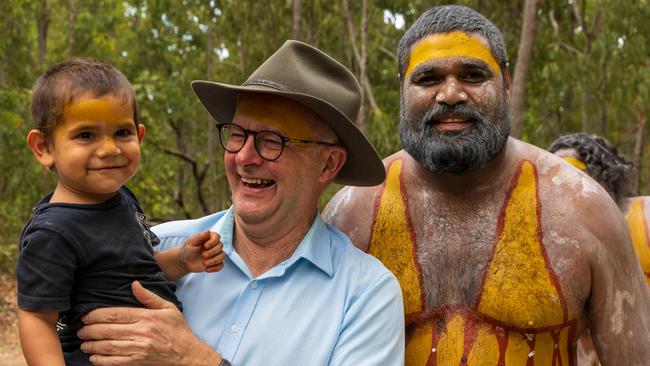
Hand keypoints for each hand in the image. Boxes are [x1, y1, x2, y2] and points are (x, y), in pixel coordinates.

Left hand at [78, 281, 221, 365]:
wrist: (187, 354)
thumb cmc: (177, 329)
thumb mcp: (167, 308)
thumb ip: (148, 297)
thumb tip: (133, 284)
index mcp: (147, 317)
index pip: (116, 315)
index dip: (97, 315)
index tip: (86, 316)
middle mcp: (142, 333)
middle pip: (108, 331)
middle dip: (90, 330)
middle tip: (80, 330)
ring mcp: (139, 349)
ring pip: (108, 347)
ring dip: (92, 345)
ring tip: (83, 343)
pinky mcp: (138, 362)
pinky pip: (114, 362)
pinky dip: (100, 361)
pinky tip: (93, 357)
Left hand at [181, 230, 224, 272]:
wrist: (185, 261)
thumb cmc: (187, 249)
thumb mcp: (191, 242)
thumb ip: (200, 237)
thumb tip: (209, 231)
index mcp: (209, 238)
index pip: (217, 237)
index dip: (213, 241)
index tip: (205, 246)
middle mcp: (214, 245)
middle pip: (220, 246)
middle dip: (213, 252)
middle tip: (203, 255)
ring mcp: (215, 254)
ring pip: (222, 256)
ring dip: (214, 260)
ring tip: (204, 263)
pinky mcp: (215, 263)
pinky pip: (220, 265)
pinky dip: (215, 268)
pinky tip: (206, 269)